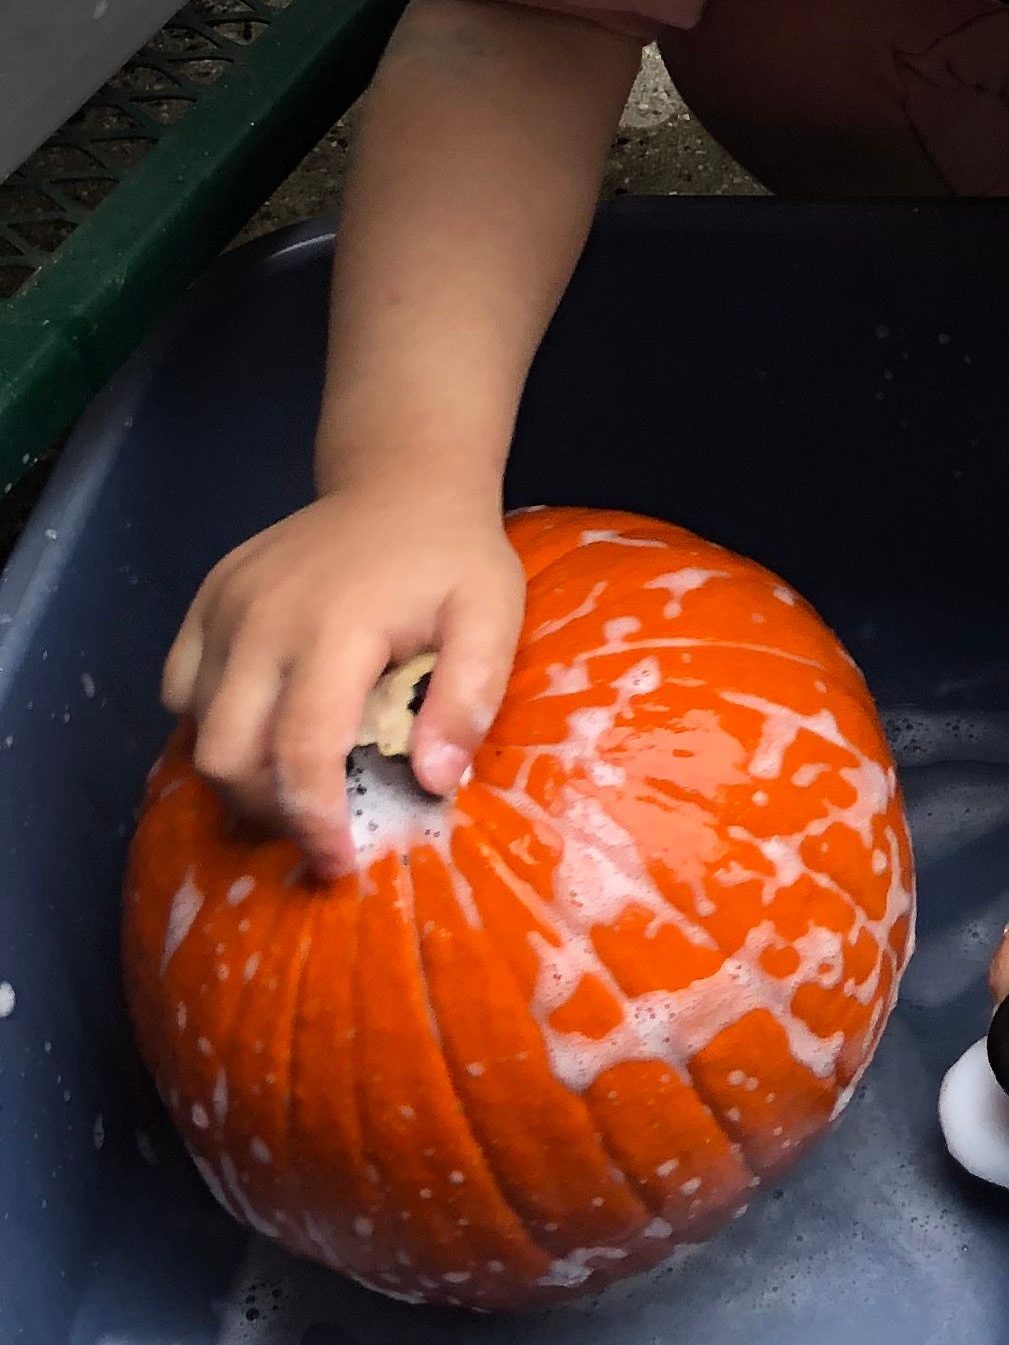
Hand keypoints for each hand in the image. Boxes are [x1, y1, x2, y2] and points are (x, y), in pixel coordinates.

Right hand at [161, 480, 527, 883]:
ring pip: (195, 728)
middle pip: (228, 754)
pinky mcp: (207, 598)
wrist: (402, 480)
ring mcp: (225, 606)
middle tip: (318, 825)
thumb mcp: (492, 615)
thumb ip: (470, 696)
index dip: (314, 821)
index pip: (303, 751)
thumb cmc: (452, 557)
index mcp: (336, 626)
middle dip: (269, 809)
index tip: (340, 864)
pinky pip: (180, 687)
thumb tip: (434, 780)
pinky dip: (211, 723)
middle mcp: (263, 618)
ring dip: (239, 773)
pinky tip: (265, 725)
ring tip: (296, 782)